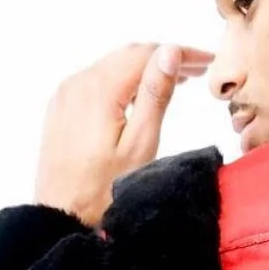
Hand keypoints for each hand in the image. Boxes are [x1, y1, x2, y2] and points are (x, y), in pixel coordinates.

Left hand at [33, 41, 214, 226]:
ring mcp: (66, 94)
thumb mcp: (140, 145)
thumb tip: (169, 52)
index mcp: (99, 89)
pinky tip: (139, 95)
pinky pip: (95, 81)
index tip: (208, 61)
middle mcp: (78, 83)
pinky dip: (122, 80)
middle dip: (164, 57)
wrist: (61, 216)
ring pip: (111, 66)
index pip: (146, 54)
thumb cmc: (105, 190)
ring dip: (143, 68)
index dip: (180, 52)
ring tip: (176, 80)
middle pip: (127, 55)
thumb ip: (155, 96)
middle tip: (197, 70)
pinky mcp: (61, 108)